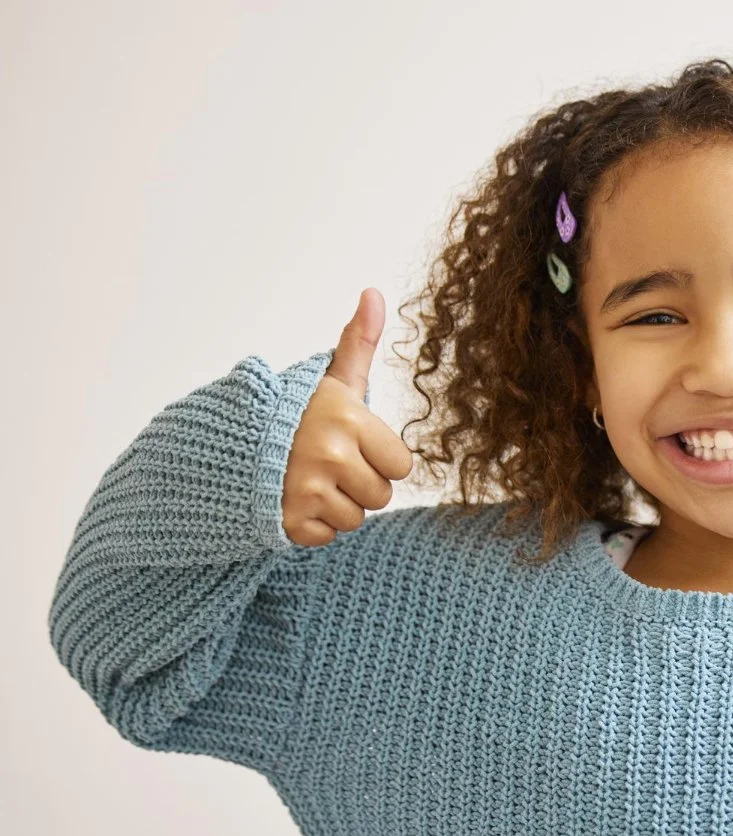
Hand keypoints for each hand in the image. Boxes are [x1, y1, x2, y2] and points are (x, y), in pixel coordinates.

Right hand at [282, 288, 414, 546]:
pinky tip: (291, 499)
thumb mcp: (327, 380)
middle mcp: (329, 455)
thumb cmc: (291, 414)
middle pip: (381, 495)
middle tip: (326, 464)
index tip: (352, 445)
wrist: (221, 446)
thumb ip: (356, 343)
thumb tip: (374, 293)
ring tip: (307, 480)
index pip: (402, 465)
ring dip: (337, 505)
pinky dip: (312, 525)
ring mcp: (306, 490)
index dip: (380, 458)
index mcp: (347, 419)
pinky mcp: (287, 522)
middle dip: (359, 484)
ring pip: (356, 518)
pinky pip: (327, 536)